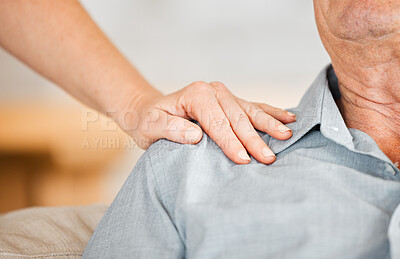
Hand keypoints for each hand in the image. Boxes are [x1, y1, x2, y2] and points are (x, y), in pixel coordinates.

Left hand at [120, 81, 295, 164]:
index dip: (230, 142)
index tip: (243, 160)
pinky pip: (253, 106)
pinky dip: (270, 112)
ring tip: (286, 135)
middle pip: (237, 117)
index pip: (217, 122)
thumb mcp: (150, 126)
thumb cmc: (149, 120)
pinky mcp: (229, 101)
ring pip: (250, 111)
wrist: (150, 110)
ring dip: (268, 124)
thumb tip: (197, 136)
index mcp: (196, 95)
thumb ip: (170, 130)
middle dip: (253, 139)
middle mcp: (213, 90)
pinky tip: (288, 117)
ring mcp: (223, 94)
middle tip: (268, 158)